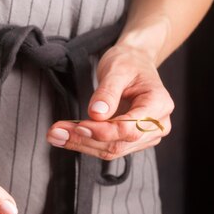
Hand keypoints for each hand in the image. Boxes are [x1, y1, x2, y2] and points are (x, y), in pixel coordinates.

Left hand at [46, 44, 173, 159]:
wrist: (134, 63)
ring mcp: (145, 137)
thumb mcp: (117, 69)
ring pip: (110, 150)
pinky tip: (64, 136)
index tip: (78, 126)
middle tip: (55, 133)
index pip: (130, 128)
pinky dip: (84, 143)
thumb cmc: (128, 62)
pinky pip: (106, 148)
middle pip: (118, 144)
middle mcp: (156, 125)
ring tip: (54, 135)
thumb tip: (96, 115)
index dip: (103, 131)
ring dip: (80, 144)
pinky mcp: (130, 141)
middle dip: (84, 140)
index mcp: (159, 105)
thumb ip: (107, 92)